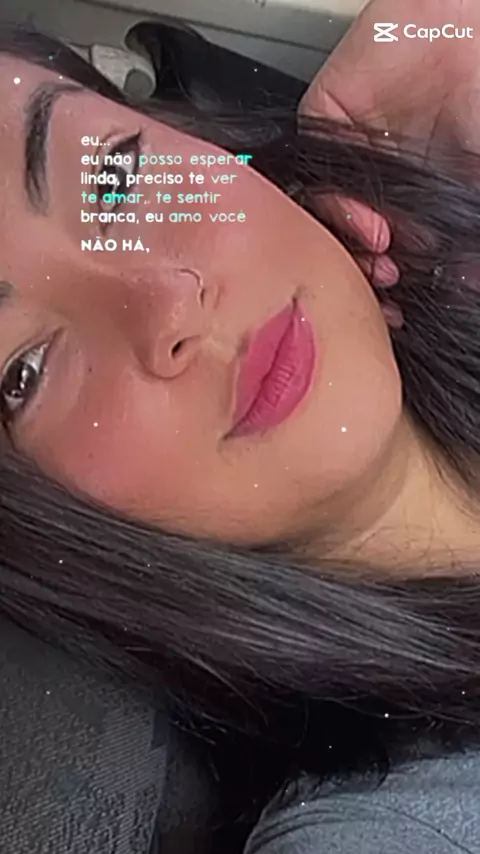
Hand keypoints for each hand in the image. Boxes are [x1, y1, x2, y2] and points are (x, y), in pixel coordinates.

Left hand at [299, 0, 479, 296]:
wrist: (474, 24)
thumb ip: (468, 238)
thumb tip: (465, 288)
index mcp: (417, 199)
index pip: (391, 253)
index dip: (392, 287)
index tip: (399, 313)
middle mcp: (379, 181)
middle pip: (350, 241)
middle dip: (366, 275)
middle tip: (388, 292)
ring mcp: (350, 155)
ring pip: (327, 217)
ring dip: (351, 250)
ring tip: (384, 261)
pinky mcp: (325, 123)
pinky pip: (314, 175)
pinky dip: (335, 208)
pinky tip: (368, 222)